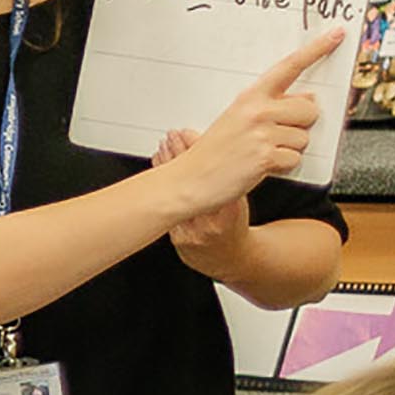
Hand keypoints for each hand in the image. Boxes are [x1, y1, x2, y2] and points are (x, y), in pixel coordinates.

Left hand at [155, 130, 251, 269]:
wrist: (233, 259)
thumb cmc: (235, 225)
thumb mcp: (241, 199)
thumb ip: (231, 178)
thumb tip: (213, 144)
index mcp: (231, 208)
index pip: (212, 174)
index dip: (196, 151)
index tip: (187, 134)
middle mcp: (211, 221)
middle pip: (189, 182)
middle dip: (177, 155)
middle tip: (170, 138)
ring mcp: (194, 232)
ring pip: (173, 197)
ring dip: (164, 170)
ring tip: (161, 150)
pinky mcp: (179, 240)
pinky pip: (166, 213)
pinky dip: (158, 194)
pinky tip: (153, 179)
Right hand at [158, 27, 339, 219]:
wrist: (190, 179)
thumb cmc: (213, 152)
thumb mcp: (237, 119)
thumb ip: (272, 107)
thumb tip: (309, 101)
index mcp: (250, 96)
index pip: (289, 66)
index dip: (316, 50)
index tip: (336, 35)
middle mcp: (258, 110)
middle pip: (309, 110)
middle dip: (300, 126)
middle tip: (275, 136)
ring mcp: (262, 133)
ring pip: (304, 138)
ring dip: (289, 149)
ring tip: (262, 153)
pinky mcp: (266, 156)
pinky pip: (295, 158)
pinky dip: (282, 167)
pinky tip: (261, 166)